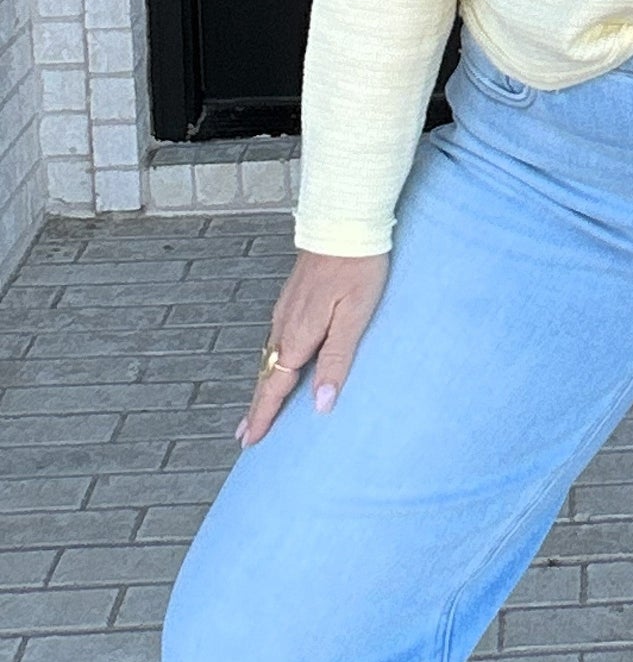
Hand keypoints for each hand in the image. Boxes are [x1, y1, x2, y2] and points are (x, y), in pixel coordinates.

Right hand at [236, 249, 389, 448]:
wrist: (346, 221)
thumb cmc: (358, 266)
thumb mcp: (355, 317)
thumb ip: (338, 360)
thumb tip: (322, 404)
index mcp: (299, 334)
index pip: (276, 384)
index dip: (263, 414)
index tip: (249, 440)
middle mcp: (286, 323)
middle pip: (267, 372)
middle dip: (257, 404)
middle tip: (245, 433)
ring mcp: (288, 307)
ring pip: (271, 354)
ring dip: (264, 382)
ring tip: (261, 404)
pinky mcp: (295, 294)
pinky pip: (278, 336)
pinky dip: (274, 358)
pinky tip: (281, 359)